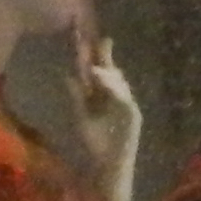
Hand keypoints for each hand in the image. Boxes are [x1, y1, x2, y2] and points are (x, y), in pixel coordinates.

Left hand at [76, 35, 140, 157]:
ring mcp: (125, 103)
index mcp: (100, 94)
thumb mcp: (81, 117)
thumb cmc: (95, 143)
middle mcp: (114, 94)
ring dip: (105, 70)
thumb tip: (67, 75)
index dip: (88, 53)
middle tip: (93, 37)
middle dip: (101, 53)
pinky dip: (112, 87)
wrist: (108, 165)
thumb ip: (77, 97)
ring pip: (117, 81)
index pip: (94, 69)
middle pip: (108, 70)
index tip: (79, 35)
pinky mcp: (133, 115)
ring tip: (92, 63)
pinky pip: (123, 97)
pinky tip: (101, 79)